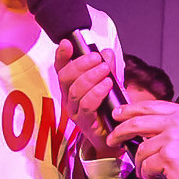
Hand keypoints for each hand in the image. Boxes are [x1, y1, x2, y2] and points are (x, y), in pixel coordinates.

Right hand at [55, 41, 122, 156]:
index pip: (62, 68)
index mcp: (72, 85)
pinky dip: (97, 93)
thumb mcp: (111, 83)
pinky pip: (86, 106)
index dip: (62, 55)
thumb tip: (106, 52)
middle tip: (96, 58)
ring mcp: (75, 111)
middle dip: (80, 64)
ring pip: (75, 91)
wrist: (115, 136)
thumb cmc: (109, 108)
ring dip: (90, 77)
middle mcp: (69, 97)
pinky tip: (107, 85)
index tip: (67, 43)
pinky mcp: (84, 122)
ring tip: (105, 70)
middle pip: (65, 77)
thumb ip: (108, 68)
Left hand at [119, 101, 178, 178]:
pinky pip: (148, 165)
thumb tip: (144, 131)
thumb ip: (170, 125)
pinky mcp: (168, 156)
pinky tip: (151, 177)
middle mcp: (175, 122)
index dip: (129, 109)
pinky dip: (147, 173)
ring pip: (142, 149)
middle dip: (120, 131)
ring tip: (144, 171)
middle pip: (137, 123)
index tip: (118, 114)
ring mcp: (171, 138)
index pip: (149, 106)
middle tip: (113, 139)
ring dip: (140, 163)